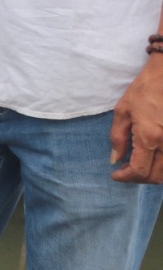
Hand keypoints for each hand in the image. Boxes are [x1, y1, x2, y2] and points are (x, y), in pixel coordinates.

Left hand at [111, 55, 162, 183]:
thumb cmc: (143, 90)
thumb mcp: (122, 111)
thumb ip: (117, 138)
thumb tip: (115, 160)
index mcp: (148, 137)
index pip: (139, 170)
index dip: (125, 178)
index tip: (115, 175)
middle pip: (155, 176)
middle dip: (137, 179)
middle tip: (125, 171)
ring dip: (152, 175)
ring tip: (138, 166)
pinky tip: (152, 159)